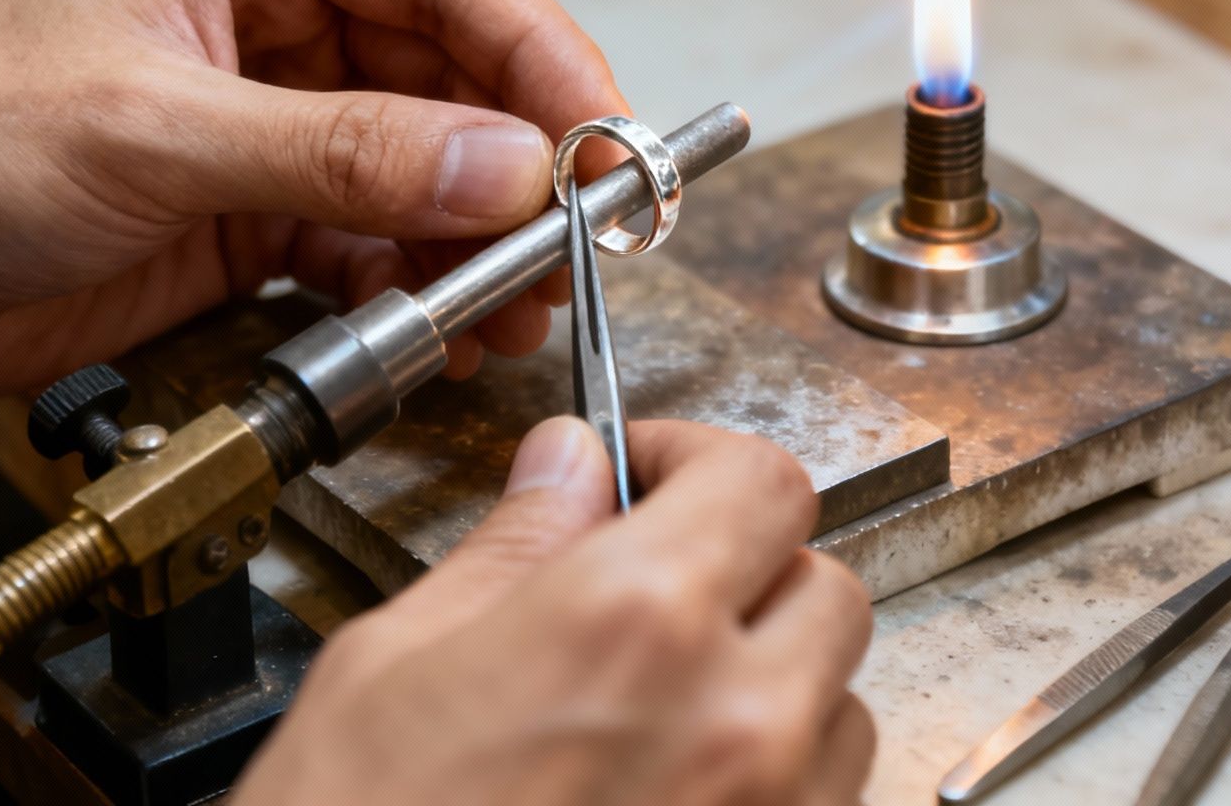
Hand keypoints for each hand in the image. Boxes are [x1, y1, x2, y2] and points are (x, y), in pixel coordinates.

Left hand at [0, 0, 625, 400]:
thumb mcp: (155, 132)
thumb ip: (342, 151)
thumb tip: (501, 164)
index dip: (537, 50)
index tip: (600, 133)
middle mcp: (274, 8)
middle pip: (455, 67)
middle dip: (523, 154)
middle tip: (587, 230)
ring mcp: (277, 112)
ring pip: (433, 162)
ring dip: (485, 233)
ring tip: (523, 296)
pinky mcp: (266, 205)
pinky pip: (384, 234)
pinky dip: (426, 280)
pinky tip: (453, 319)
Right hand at [233, 418, 876, 805]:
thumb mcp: (391, 664)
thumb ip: (511, 548)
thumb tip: (567, 466)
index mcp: (631, 623)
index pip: (759, 480)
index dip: (702, 460)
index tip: (652, 476)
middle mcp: (733, 719)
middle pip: (825, 583)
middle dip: (748, 568)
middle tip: (659, 584)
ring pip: (839, 703)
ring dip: (773, 681)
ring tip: (664, 705)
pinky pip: (824, 805)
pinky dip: (776, 781)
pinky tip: (674, 789)